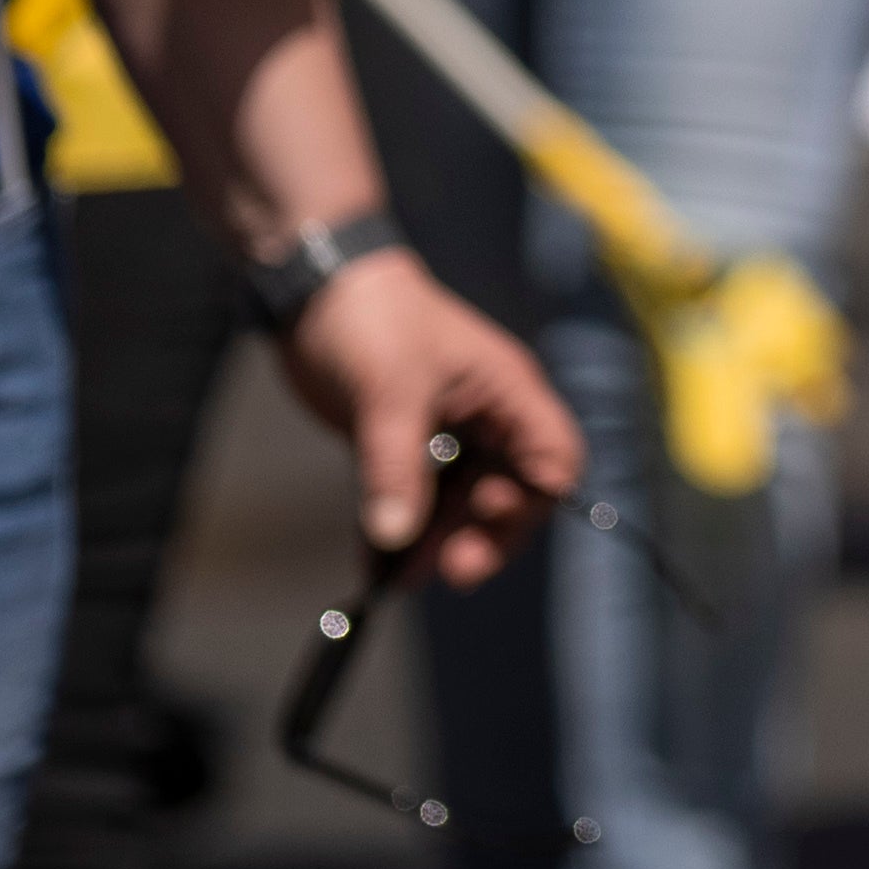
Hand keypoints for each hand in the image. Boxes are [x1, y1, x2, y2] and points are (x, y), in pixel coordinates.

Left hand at [272, 244, 578, 586]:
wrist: (315, 291)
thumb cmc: (374, 321)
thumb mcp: (390, 393)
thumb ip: (395, 467)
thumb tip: (394, 540)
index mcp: (507, 395)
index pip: (553, 459)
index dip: (532, 500)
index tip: (485, 521)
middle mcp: (486, 420)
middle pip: (509, 495)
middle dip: (482, 535)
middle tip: (445, 570)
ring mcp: (444, 435)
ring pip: (458, 505)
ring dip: (435, 542)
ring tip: (398, 577)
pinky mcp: (401, 446)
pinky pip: (411, 501)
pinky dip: (396, 532)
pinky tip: (371, 564)